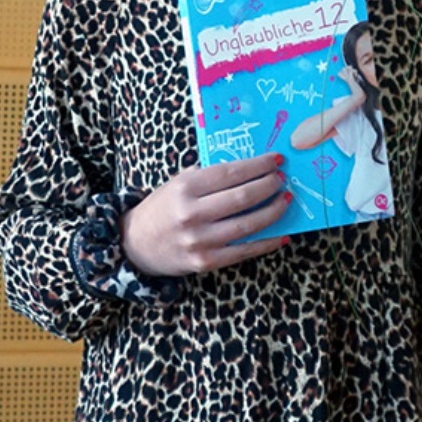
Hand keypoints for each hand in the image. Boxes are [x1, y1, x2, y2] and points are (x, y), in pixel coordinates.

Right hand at [120, 152, 290, 276]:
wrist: (136, 244)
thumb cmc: (162, 208)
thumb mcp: (178, 182)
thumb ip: (208, 175)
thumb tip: (249, 166)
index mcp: (185, 188)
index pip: (230, 173)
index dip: (257, 166)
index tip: (275, 160)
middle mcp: (192, 214)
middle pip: (242, 197)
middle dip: (269, 186)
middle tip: (282, 179)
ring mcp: (200, 240)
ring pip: (248, 225)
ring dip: (272, 211)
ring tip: (285, 200)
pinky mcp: (206, 262)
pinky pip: (244, 251)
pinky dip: (267, 242)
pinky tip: (282, 234)